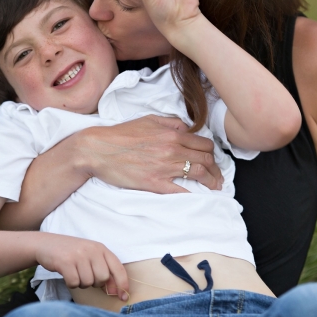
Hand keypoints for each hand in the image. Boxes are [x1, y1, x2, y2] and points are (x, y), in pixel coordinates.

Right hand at [35, 234, 129, 300]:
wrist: (45, 244)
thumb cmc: (71, 253)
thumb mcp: (89, 256)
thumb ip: (103, 269)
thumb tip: (115, 290)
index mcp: (101, 248)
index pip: (118, 268)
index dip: (122, 284)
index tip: (123, 296)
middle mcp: (92, 250)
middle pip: (103, 278)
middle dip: (95, 283)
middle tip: (85, 276)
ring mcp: (78, 255)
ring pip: (88, 282)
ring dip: (81, 283)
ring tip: (75, 273)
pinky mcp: (65, 262)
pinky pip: (74, 282)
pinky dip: (71, 283)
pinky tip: (67, 275)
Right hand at [82, 114, 222, 192]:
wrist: (99, 149)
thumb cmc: (121, 134)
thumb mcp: (148, 120)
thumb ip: (171, 122)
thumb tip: (187, 128)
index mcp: (172, 133)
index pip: (204, 144)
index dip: (212, 153)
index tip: (213, 160)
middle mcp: (172, 149)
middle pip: (206, 159)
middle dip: (216, 169)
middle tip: (218, 177)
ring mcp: (165, 167)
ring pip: (199, 173)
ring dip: (212, 182)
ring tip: (214, 187)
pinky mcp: (155, 183)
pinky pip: (181, 190)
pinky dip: (193, 194)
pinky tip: (198, 197)